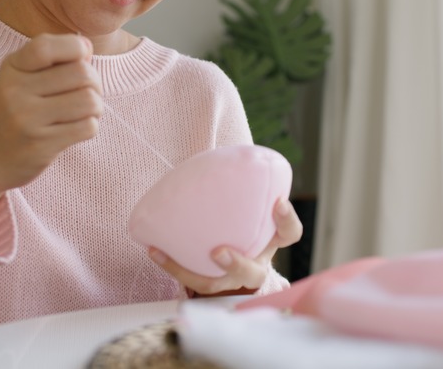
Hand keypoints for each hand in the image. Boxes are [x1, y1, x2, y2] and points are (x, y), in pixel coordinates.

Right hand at [0, 33, 101, 211]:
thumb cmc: (12, 112)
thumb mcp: (20, 77)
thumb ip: (53, 59)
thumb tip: (88, 46)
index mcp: (12, 68)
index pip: (46, 46)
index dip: (75, 47)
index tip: (81, 58)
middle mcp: (15, 91)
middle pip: (82, 74)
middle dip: (95, 82)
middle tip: (87, 92)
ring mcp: (27, 119)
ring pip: (89, 101)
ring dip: (96, 107)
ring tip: (84, 111)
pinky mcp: (41, 145)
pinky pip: (87, 127)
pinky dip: (90, 126)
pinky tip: (76, 128)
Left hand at [149, 198, 302, 295]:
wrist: (228, 251)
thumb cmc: (238, 217)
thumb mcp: (245, 204)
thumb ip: (238, 187)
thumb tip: (219, 156)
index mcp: (269, 242)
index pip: (288, 234)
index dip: (286, 220)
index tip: (278, 203)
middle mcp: (254, 264)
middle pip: (253, 274)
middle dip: (237, 265)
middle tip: (219, 252)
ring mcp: (231, 279)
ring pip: (217, 285)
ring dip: (192, 272)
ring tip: (168, 254)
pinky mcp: (210, 283)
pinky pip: (191, 280)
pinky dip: (171, 265)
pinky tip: (154, 249)